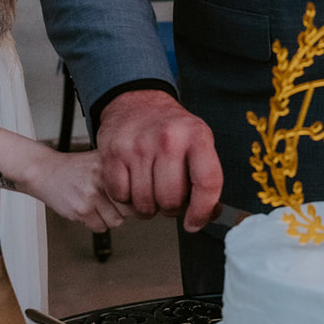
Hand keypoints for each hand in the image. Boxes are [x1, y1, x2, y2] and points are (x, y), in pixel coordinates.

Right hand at [11, 146, 127, 232]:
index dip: (137, 198)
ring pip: (116, 221)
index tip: (134, 200)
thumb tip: (149, 192)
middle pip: (130, 208)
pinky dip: (95, 223)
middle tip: (112, 202)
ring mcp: (91, 194)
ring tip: (97, 204)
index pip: (138, 189)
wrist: (46, 171)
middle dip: (124, 209)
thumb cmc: (76, 168)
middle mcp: (102, 177)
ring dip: (108, 217)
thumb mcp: (101, 159)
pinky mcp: (81, 209)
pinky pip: (100, 227)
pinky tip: (87, 209)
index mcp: (111, 163)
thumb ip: (123, 171)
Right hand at [96, 90, 222, 232]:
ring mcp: (138, 146)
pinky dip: (125, 198)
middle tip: (168, 198)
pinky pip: (120, 196)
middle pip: (171, 200)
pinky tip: (132, 184)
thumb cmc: (169, 127)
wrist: (137, 102)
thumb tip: (210, 214)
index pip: (207, 183)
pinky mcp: (113, 154)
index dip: (202, 211)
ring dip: (147, 206)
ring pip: (144, 204)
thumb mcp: (198, 140)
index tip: (195, 222)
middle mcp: (168, 139)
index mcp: (196, 136)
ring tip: (150, 189)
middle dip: (170, 208)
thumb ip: (206, 176)